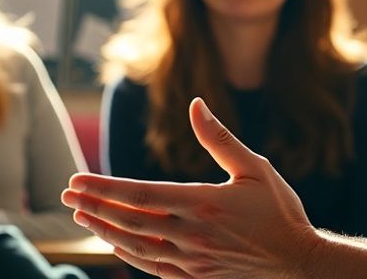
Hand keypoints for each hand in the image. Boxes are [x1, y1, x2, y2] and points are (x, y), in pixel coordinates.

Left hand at [62, 97, 322, 278]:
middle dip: (93, 205)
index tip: (77, 179)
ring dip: (103, 229)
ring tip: (81, 214)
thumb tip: (196, 104)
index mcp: (202, 203)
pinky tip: (114, 242)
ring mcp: (191, 260)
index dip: (103, 187)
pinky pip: (151, 267)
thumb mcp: (254, 167)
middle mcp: (191, 234)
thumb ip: (219, 138)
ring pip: (133, 246)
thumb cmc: (280, 212)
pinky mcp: (195, 277)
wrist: (300, 264)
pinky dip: (127, 254)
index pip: (139, 195)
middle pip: (127, 220)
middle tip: (67, 193)